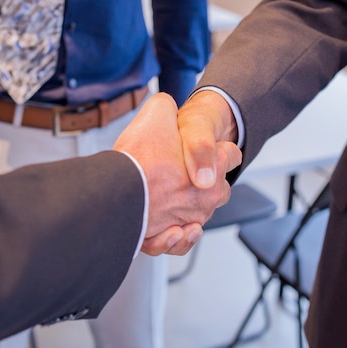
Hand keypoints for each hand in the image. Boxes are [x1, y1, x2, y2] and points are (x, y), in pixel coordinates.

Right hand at [114, 93, 240, 255]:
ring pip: (198, 214)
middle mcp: (207, 196)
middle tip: (181, 170)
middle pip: (218, 186)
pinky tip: (169, 226)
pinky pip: (179, 241)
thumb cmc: (138, 160)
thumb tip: (166, 107)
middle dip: (205, 179)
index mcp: (213, 164)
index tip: (204, 147)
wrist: (115, 193)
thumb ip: (167, 106)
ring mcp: (189, 219)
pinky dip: (176, 236)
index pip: (231, 153)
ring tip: (167, 195)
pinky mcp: (168, 238)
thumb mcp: (157, 113)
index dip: (216, 146)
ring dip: (187, 206)